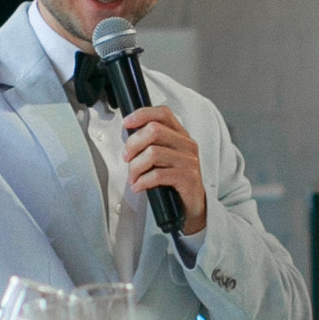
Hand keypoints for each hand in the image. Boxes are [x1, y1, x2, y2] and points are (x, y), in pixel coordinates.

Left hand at [122, 102, 205, 238]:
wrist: (192, 206)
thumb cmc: (174, 181)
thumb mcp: (164, 157)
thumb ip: (151, 143)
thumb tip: (128, 135)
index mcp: (180, 135)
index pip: (162, 113)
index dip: (142, 114)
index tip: (126, 124)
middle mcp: (187, 144)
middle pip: (154, 130)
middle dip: (133, 144)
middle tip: (126, 158)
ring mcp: (189, 161)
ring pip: (153, 153)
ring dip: (135, 167)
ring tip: (133, 178)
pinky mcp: (188, 178)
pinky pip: (158, 175)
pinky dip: (142, 181)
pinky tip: (139, 186)